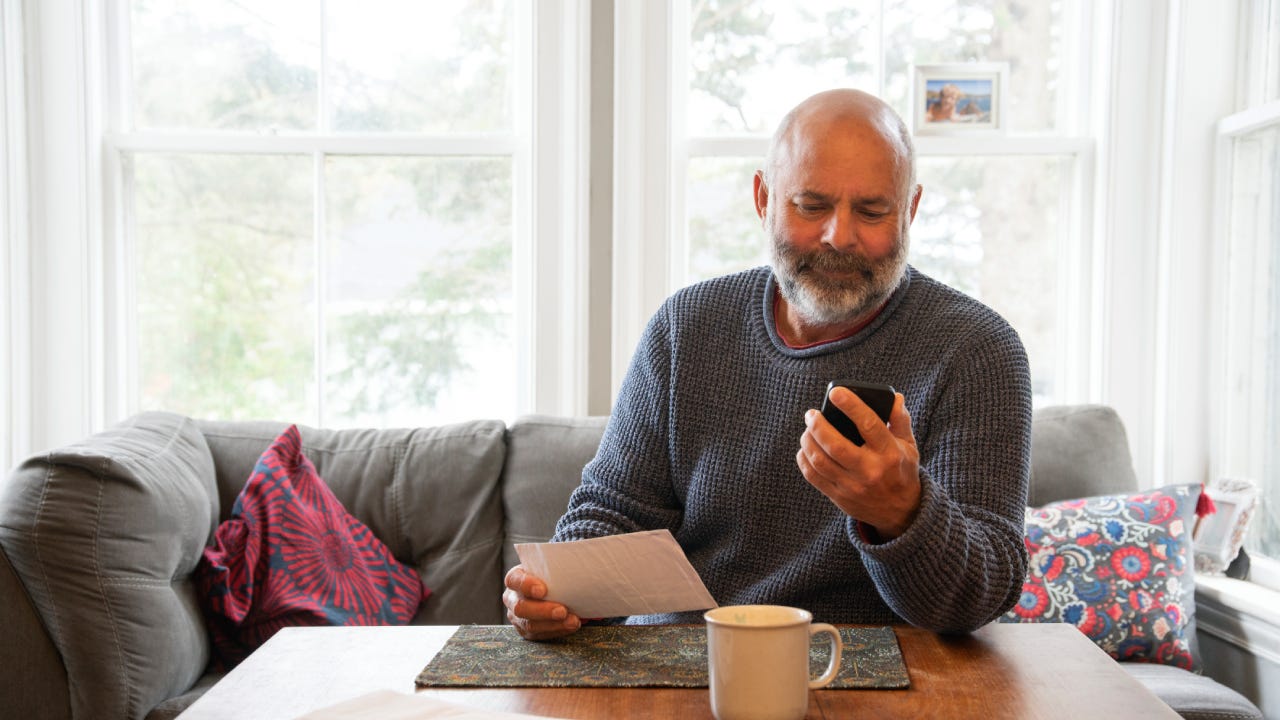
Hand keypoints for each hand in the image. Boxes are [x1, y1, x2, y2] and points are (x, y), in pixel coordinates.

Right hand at [503, 564, 581, 639]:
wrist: (553, 584)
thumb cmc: (553, 573)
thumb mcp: (552, 565)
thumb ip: (559, 564)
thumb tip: (586, 564)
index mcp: (515, 578)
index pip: (514, 580)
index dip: (526, 585)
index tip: (543, 589)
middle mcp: (511, 598)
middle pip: (521, 607)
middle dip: (543, 611)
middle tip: (563, 611)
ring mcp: (517, 617)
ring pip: (530, 624)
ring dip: (553, 625)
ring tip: (573, 621)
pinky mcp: (527, 630)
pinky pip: (539, 635)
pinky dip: (557, 631)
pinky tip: (570, 626)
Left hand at [796, 388, 921, 538]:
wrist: (901, 513)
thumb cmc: (901, 471)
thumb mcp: (909, 446)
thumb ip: (900, 421)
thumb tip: (895, 398)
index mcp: (889, 453)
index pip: (868, 425)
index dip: (851, 406)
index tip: (835, 393)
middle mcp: (870, 471)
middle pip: (836, 445)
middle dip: (818, 426)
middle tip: (811, 414)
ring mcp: (853, 486)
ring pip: (820, 461)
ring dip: (807, 441)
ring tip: (808, 430)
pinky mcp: (839, 497)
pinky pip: (813, 477)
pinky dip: (804, 460)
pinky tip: (805, 449)